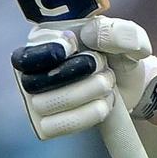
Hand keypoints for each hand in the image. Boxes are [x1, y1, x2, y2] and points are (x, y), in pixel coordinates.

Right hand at [12, 17, 156, 139]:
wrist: (130, 82)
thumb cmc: (119, 53)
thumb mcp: (127, 36)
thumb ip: (116, 31)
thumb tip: (89, 35)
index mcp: (42, 42)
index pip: (26, 54)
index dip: (49, 51)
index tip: (74, 46)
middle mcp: (31, 72)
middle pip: (36, 81)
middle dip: (77, 73)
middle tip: (103, 66)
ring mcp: (36, 101)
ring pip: (47, 104)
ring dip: (88, 92)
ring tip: (106, 83)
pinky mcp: (48, 125)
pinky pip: (57, 126)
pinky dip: (87, 114)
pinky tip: (102, 103)